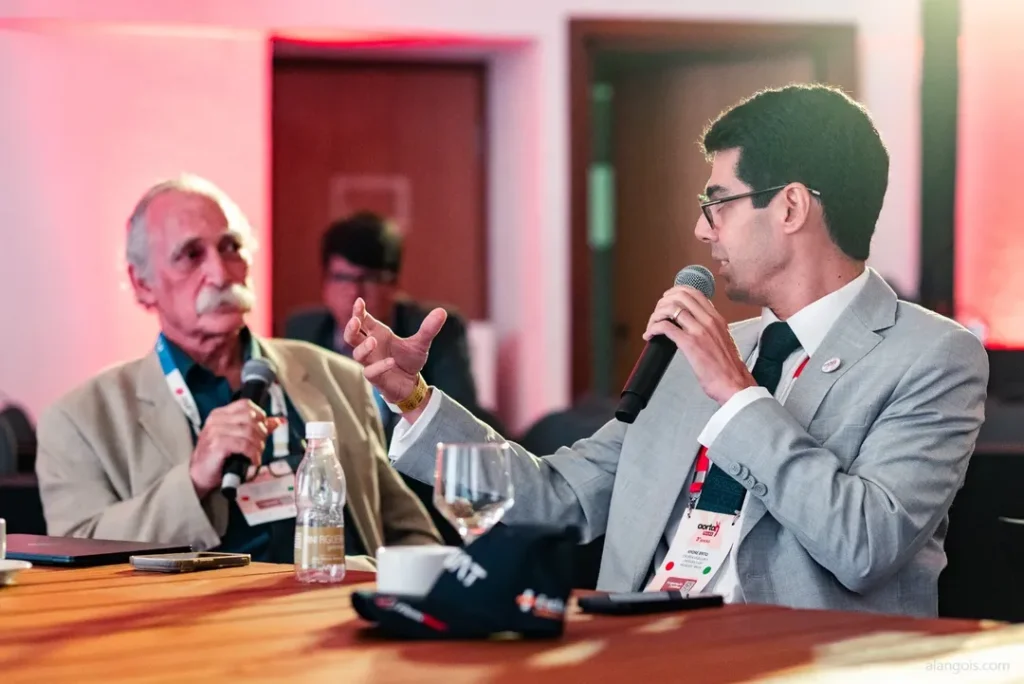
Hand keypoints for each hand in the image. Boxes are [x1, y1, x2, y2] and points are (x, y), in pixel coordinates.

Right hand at [189, 399, 285, 497]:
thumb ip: (256, 428)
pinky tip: (253, 460)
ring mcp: (215, 432)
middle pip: (250, 418)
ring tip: (256, 455)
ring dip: (258, 446)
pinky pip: (244, 445)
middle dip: (261, 432)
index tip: (264, 428)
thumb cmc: (218, 458)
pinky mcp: (217, 445)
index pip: (246, 405)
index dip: (260, 415)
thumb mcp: (236, 439)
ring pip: (249, 432)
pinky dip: (253, 454)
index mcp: (219, 414)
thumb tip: (278, 421)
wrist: (198, 476)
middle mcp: (216, 420)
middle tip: (260, 445)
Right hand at [342, 297, 446, 406]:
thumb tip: (442, 311)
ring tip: (373, 341)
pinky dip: (380, 366)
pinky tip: (392, 362)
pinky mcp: (375, 378)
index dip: (359, 311)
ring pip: (357, 354)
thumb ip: (428, 328)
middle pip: (352, 336)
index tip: (359, 301)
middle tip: (355, 320)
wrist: (412, 384)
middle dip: (351, 328)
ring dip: (363, 347)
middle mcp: (371, 347)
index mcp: (378, 334)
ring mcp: (371, 363)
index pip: (363, 320)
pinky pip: (370, 372)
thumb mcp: (421, 343)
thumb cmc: (409, 361)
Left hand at [643, 286, 756, 404]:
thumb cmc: (728, 368)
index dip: (676, 292)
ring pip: (670, 309)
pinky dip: (653, 328)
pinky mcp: (689, 344)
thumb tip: (692, 324)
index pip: (694, 293)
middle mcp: (708, 320)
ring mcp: (699, 331)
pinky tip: (650, 335)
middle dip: (663, 302)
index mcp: (717, 318)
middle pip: (680, 296)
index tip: (667, 299)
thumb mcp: (723, 339)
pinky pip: (665, 327)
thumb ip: (709, 328)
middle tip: (657, 313)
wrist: (734, 384)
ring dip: (655, 315)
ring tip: (652, 325)